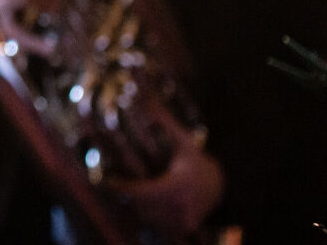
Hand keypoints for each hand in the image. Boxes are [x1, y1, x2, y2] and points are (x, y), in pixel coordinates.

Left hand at [109, 104, 224, 238]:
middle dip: (127, 196)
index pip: (143, 193)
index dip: (122, 189)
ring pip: (146, 217)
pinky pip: (154, 226)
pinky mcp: (181, 229)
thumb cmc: (194, 160)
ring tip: (134, 191)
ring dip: (136, 206)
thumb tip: (145, 97)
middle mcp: (182, 207)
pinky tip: (148, 203)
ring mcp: (182, 221)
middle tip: (116, 184)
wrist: (218, 187)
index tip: (108, 181)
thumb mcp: (183, 141)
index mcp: (179, 185)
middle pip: (141, 207)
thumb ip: (163, 120)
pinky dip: (147, 215)